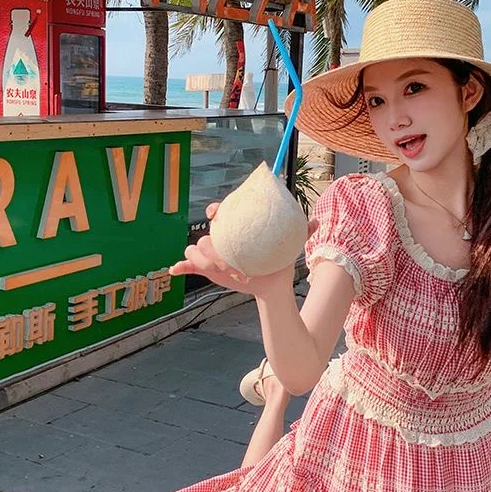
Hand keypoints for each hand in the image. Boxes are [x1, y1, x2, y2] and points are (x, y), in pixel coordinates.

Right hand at [169, 202, 293, 296]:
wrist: (271, 282)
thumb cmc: (276, 260)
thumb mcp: (288, 246)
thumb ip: (301, 231)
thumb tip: (316, 221)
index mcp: (236, 228)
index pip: (222, 211)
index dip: (217, 209)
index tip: (218, 212)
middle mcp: (221, 238)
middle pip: (207, 232)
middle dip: (207, 237)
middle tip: (218, 247)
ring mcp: (212, 254)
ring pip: (196, 248)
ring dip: (196, 254)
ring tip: (208, 264)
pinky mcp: (206, 269)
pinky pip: (188, 266)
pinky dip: (179, 266)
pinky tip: (174, 270)